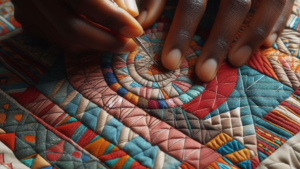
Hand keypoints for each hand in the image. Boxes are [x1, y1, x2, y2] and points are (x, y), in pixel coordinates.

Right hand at [11, 0, 142, 52]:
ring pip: (65, 39)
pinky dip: (82, 39)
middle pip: (72, 28)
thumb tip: (131, 15)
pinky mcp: (26, 18)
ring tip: (116, 37)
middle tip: (129, 44)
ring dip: (96, 43)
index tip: (136, 30)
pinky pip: (59, 38)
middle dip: (106, 41)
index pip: (85, 1)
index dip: (113, 19)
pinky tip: (96, 31)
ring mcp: (25, 7)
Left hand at [137, 0, 293, 81]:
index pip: (192, 2)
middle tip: (204, 74)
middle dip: (218, 42)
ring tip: (236, 62)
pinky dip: (277, 21)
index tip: (171, 63)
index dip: (181, 32)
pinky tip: (266, 45)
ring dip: (251, 35)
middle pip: (233, 5)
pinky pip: (284, 0)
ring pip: (264, 3)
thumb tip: (142, 22)